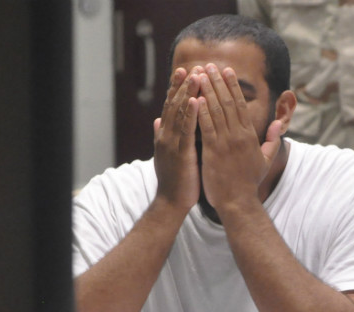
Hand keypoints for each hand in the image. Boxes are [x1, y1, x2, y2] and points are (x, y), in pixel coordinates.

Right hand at [152, 67, 201, 213]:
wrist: (171, 203)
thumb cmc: (174, 180)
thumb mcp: (167, 155)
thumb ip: (163, 136)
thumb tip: (158, 121)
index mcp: (165, 135)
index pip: (171, 107)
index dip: (177, 89)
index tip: (185, 72)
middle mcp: (166, 136)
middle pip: (174, 104)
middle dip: (183, 85)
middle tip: (191, 66)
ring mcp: (172, 143)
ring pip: (179, 113)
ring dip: (187, 93)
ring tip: (195, 75)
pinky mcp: (181, 153)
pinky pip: (186, 130)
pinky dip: (190, 113)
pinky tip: (196, 99)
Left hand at [196, 64, 281, 215]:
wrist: (238, 203)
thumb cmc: (249, 183)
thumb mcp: (266, 160)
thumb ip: (271, 140)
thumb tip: (275, 124)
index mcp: (249, 135)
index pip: (240, 105)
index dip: (233, 86)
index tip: (226, 71)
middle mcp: (239, 136)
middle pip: (228, 102)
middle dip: (218, 82)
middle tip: (209, 65)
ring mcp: (226, 143)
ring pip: (216, 110)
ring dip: (207, 90)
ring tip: (199, 74)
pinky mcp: (213, 152)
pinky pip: (206, 127)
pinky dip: (201, 111)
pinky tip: (195, 97)